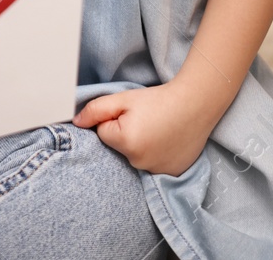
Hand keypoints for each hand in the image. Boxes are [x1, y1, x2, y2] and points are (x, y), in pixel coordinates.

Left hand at [72, 81, 215, 176]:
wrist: (195, 104)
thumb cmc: (158, 100)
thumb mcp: (123, 98)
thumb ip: (95, 110)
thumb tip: (76, 122)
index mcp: (125, 142)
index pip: (103, 134)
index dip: (114, 121)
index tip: (132, 114)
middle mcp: (139, 162)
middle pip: (119, 149)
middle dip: (126, 135)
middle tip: (146, 121)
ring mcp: (156, 171)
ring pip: (135, 158)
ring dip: (142, 146)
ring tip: (158, 130)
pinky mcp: (171, 174)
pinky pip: (153, 166)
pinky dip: (156, 156)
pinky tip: (167, 141)